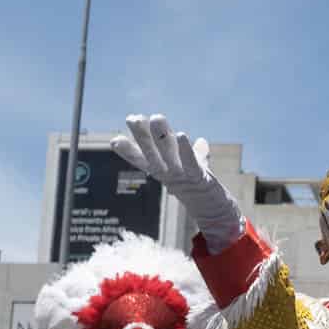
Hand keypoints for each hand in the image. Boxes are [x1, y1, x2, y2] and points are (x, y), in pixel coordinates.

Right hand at [113, 114, 244, 252]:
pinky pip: (191, 162)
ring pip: (168, 155)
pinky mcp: (200, 178)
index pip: (142, 160)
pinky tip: (181, 135)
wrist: (215, 210)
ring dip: (161, 137)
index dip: (128, 152)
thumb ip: (197, 154)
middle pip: (152, 154)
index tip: (114, 140)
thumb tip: (202, 141)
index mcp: (163, 170)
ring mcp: (183, 176)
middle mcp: (169, 174)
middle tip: (132, 118)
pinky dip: (186, 150)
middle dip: (142, 136)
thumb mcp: (196, 168)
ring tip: (155, 117)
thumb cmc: (201, 188)